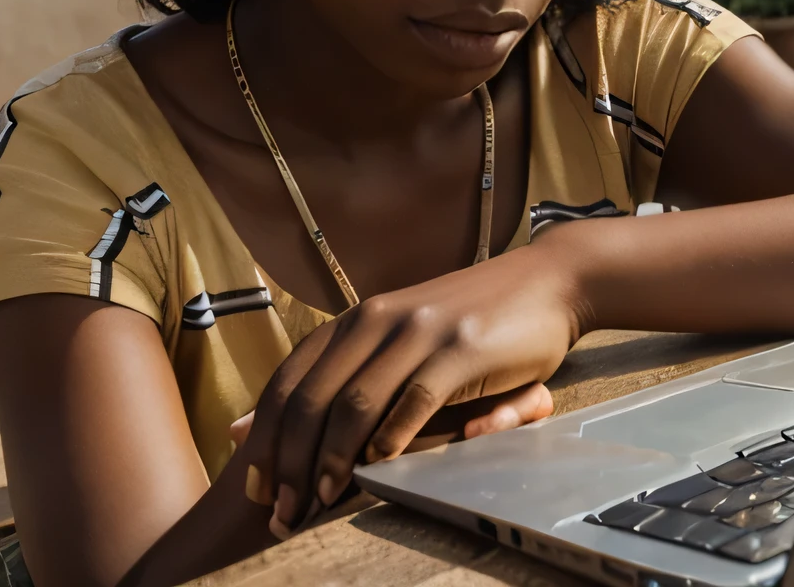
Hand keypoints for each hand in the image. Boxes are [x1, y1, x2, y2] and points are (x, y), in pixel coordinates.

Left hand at [234, 240, 576, 536]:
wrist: (543, 282)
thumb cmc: (466, 319)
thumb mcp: (396, 336)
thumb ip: (340, 372)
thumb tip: (250, 425)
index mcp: (356, 318)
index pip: (290, 380)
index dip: (266, 437)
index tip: (256, 488)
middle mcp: (378, 318)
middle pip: (313, 398)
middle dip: (290, 461)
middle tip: (283, 512)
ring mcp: (418, 331)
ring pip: (355, 403)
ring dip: (332, 460)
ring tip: (320, 501)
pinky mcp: (460, 348)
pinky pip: (414, 400)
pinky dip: (391, 441)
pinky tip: (378, 471)